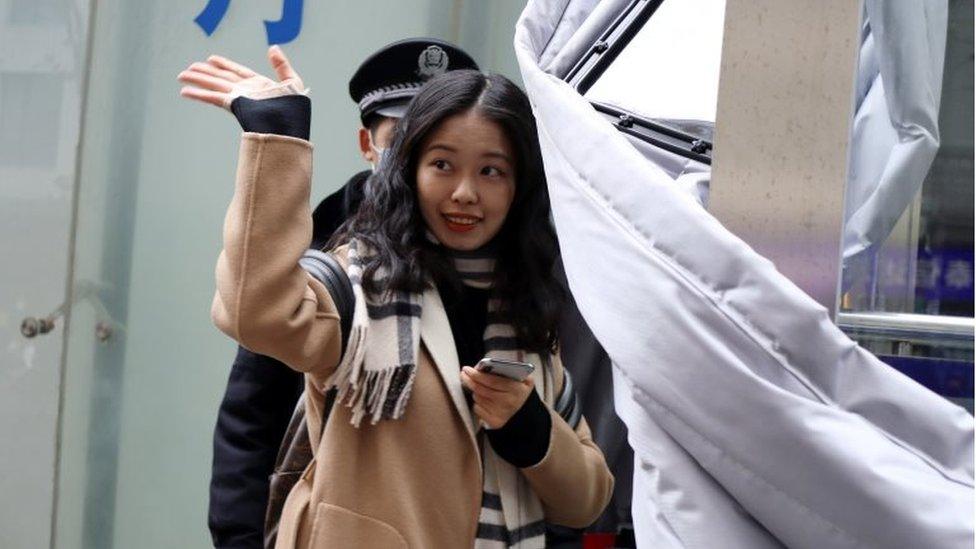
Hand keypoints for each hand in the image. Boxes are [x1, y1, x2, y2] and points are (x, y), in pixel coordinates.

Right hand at [177, 45, 304, 110]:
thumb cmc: (295, 109)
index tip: (211, 58)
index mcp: (259, 84)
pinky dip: (199, 95)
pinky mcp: (234, 106)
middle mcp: (246, 91)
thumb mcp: (293, 82)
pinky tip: (186, 92)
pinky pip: (213, 98)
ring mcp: (239, 98)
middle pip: (221, 77)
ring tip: (182, 76)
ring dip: (198, 80)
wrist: (291, 127)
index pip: (238, 71)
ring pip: (214, 85)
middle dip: (205, 72)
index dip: (225, 64)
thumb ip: (281, 65)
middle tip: (189, 68)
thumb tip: (272, 47)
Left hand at [461, 366, 533, 428]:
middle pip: (482, 390)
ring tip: (474, 385)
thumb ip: (510, 368)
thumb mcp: (522, 377)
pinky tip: (480, 398)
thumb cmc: (517, 389)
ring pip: (478, 398)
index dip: (477, 374)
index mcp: (517, 389)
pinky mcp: (495, 422)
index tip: (467, 369)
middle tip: (463, 374)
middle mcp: (510, 402)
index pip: (491, 381)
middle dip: (469, 380)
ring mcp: (502, 413)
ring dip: (474, 391)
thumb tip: (485, 365)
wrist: (523, 411)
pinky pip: (477, 409)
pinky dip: (476, 402)